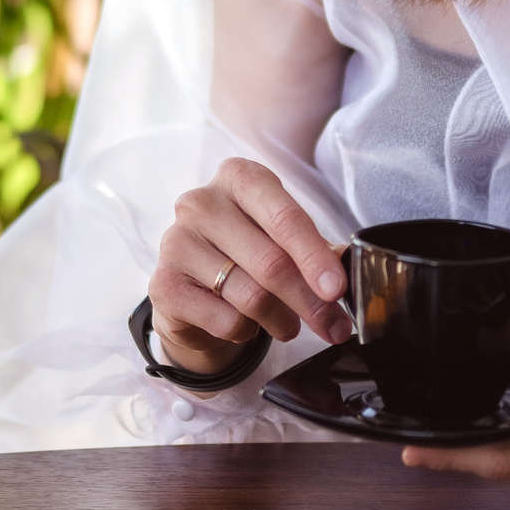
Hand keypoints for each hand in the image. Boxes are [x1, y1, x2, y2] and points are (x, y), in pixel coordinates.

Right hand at [148, 157, 352, 372]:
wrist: (193, 284)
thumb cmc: (247, 250)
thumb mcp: (282, 238)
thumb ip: (316, 252)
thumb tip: (346, 280)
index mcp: (239, 177)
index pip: (285, 218)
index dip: (315, 257)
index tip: (337, 289)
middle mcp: (201, 203)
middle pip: (271, 263)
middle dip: (310, 302)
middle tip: (333, 327)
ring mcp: (176, 242)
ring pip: (250, 297)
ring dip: (282, 320)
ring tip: (289, 325)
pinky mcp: (163, 284)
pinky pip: (225, 320)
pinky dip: (246, 331)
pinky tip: (246, 323)